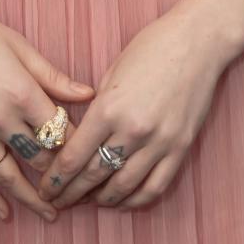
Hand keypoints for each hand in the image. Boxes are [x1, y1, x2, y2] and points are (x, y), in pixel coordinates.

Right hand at [0, 0, 95, 223]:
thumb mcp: (19, 46)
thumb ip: (52, 77)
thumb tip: (87, 94)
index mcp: (21, 91)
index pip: (60, 130)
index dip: (76, 142)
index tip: (86, 151)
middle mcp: (0, 117)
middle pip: (40, 157)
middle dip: (61, 174)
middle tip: (77, 187)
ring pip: (11, 176)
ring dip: (33, 199)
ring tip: (51, 214)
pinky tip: (5, 214)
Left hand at [36, 0, 234, 211]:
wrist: (198, 41)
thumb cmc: (152, 47)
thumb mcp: (113, 71)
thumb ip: (98, 107)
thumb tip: (84, 135)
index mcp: (109, 108)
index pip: (74, 156)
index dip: (56, 178)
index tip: (45, 188)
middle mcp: (133, 130)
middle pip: (94, 175)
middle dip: (71, 192)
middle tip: (57, 201)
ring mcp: (160, 142)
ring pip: (124, 187)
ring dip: (102, 200)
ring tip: (88, 201)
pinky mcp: (180, 148)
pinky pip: (155, 187)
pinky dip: (135, 200)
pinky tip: (122, 200)